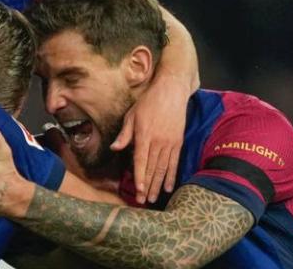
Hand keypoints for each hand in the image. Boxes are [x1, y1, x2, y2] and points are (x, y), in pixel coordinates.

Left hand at [111, 80, 186, 203]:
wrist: (172, 91)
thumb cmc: (149, 102)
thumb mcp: (132, 115)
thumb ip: (125, 134)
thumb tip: (115, 148)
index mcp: (144, 134)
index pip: (141, 159)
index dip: (140, 176)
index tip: (138, 189)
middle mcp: (158, 141)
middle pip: (152, 167)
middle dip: (147, 186)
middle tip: (143, 201)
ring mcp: (170, 143)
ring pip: (163, 168)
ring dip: (158, 184)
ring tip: (153, 198)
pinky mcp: (178, 142)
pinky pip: (175, 162)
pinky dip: (172, 176)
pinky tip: (168, 187)